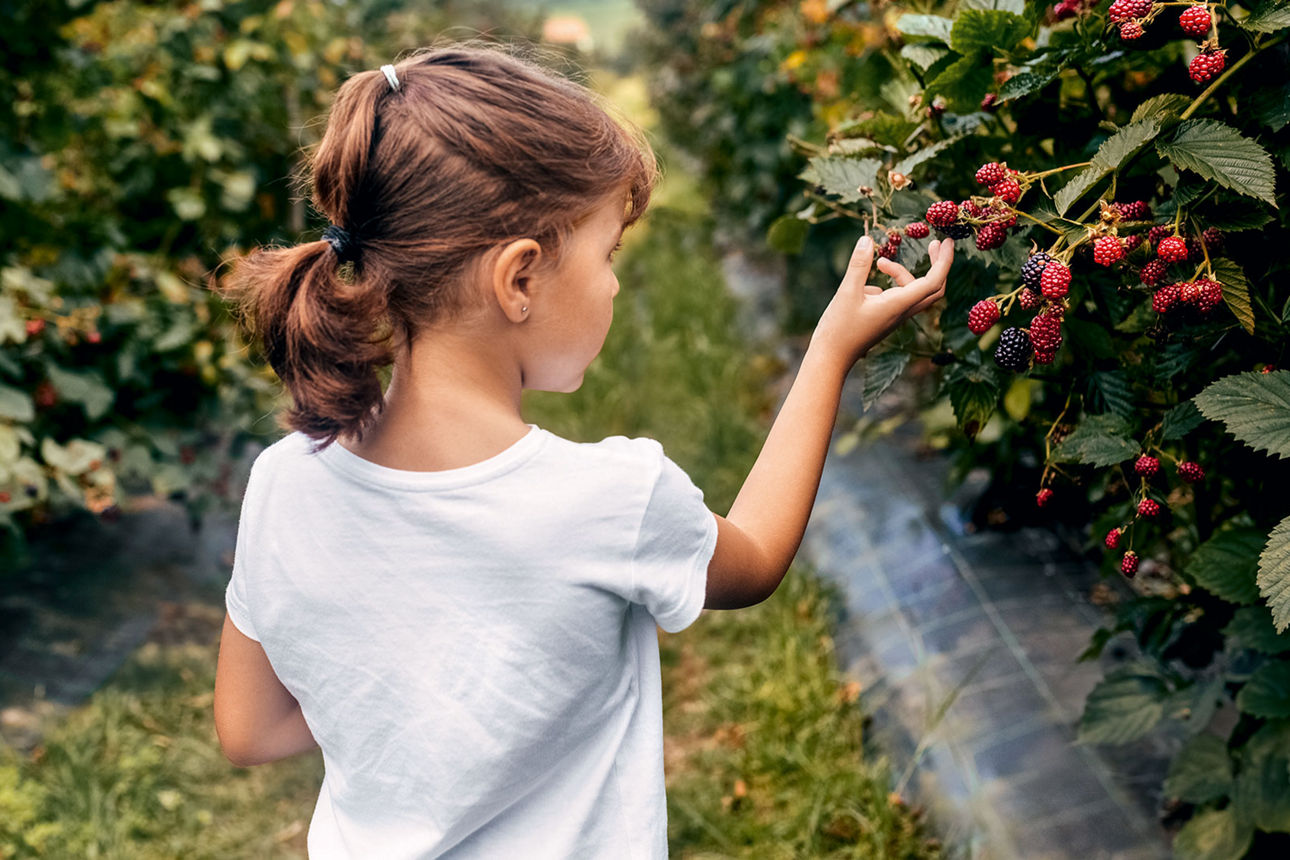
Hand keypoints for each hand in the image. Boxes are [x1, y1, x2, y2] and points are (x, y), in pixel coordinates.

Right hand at [810, 234, 954, 368]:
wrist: (832, 358)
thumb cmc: (839, 329)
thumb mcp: (847, 292)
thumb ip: (859, 265)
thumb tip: (867, 239)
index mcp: (898, 305)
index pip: (932, 282)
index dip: (943, 261)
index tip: (946, 241)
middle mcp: (902, 312)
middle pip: (933, 288)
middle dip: (937, 265)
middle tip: (934, 243)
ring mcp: (895, 317)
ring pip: (913, 291)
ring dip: (902, 272)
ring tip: (880, 263)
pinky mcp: (886, 319)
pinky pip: (899, 297)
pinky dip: (891, 283)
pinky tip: (868, 285)